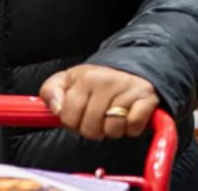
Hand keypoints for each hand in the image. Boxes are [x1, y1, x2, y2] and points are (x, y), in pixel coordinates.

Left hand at [39, 65, 158, 140]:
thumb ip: (51, 91)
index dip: (71, 123)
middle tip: (98, 117)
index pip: (67, 117)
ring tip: (113, 116)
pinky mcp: (146, 98)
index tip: (78, 116)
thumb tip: (55, 108)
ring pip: (111, 130)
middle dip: (93, 129)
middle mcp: (105, 81)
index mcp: (84, 78)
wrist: (134, 67)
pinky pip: (133, 127)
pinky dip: (131, 128)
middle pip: (90, 129)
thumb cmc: (98, 80)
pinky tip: (128, 115)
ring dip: (112, 130)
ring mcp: (127, 89)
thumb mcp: (69, 79)